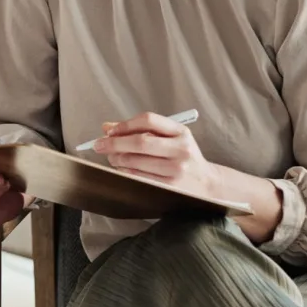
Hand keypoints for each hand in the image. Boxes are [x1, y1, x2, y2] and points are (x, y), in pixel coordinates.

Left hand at [93, 112, 220, 196]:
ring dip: (116, 158)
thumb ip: (140, 130)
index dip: (125, 124)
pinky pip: (138, 177)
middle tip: (98, 145)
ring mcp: (176, 169)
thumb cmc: (182, 157)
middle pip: (140, 142)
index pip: (149, 120)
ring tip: (111, 157)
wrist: (208, 184)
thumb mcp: (170, 138)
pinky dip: (124, 171)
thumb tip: (107, 127)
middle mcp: (181, 149)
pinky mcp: (170, 186)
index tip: (109, 130)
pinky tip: (121, 169)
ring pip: (135, 161)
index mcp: (181, 131)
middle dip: (114, 143)